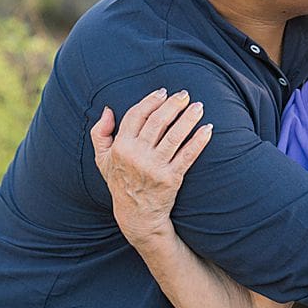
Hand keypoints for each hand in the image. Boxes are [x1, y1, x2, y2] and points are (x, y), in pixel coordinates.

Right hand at [88, 88, 212, 246]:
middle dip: (173, 105)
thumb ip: (100, 133)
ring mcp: (155, 167)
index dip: (151, 101)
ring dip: (189, 118)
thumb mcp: (102, 160)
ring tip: (199, 106)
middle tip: (185, 94)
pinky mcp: (171, 178)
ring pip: (175, 136)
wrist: (137, 215)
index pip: (136, 115)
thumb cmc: (120, 182)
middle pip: (158, 122)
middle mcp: (137, 156)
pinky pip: (188, 155)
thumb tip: (108, 109)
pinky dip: (199, 141)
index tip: (163, 92)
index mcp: (120, 147)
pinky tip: (208, 129)